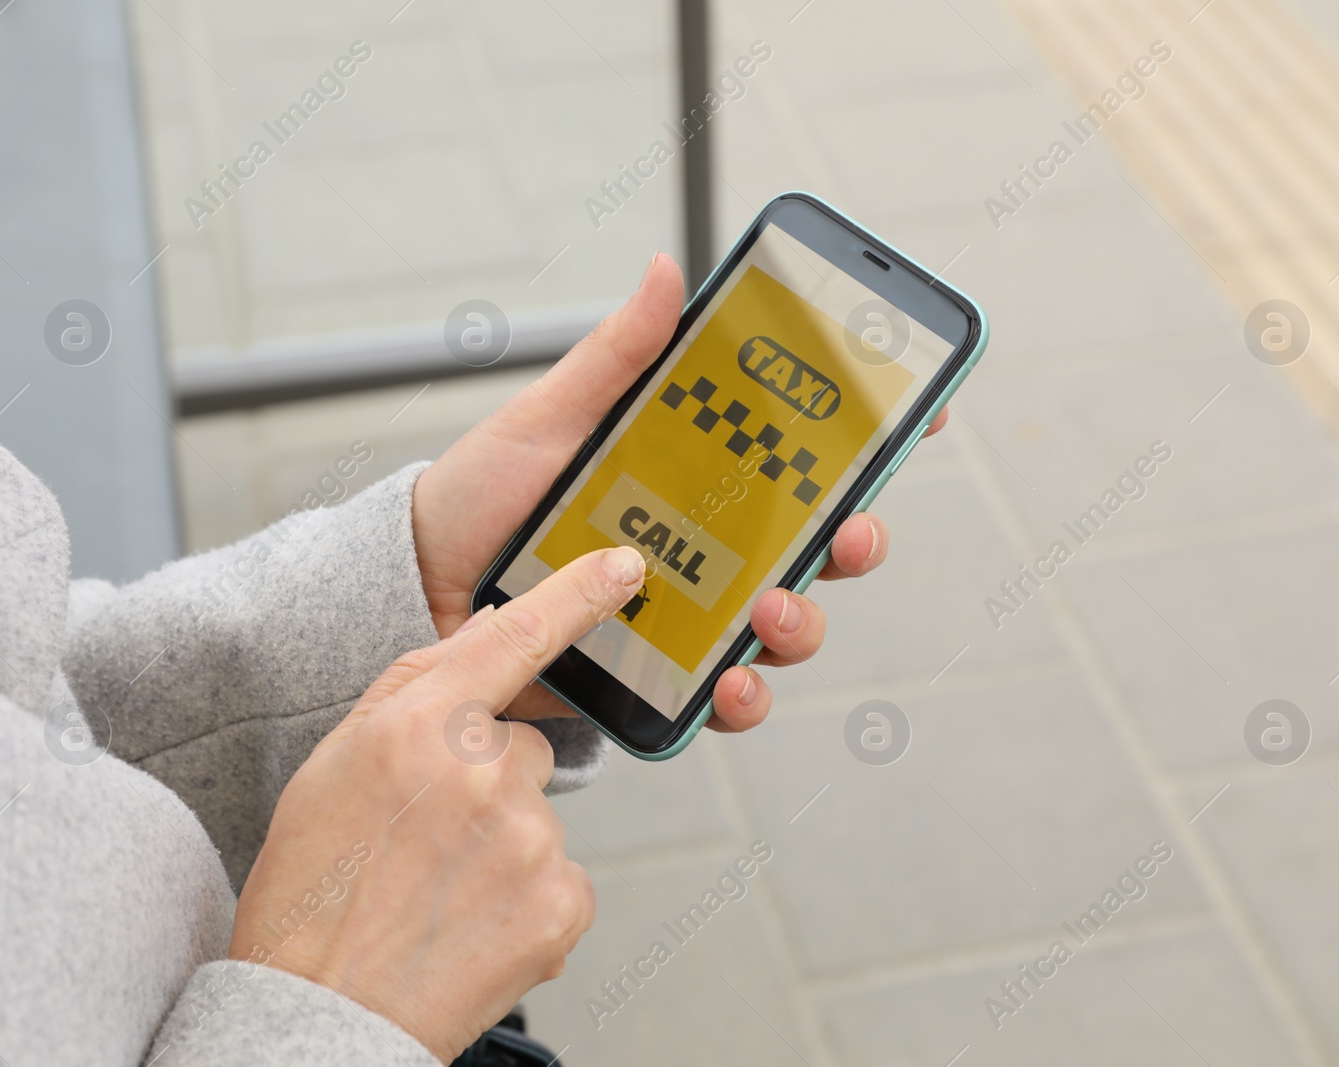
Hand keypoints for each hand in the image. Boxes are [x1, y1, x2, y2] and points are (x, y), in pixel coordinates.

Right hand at [231, 545, 647, 1063]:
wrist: (320, 1017)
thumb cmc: (312, 895)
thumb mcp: (332, 770)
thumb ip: (408, 705)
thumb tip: (473, 667)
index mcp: (416, 725)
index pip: (514, 638)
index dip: (576, 595)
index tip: (623, 567)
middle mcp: (482, 770)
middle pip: (524, 749)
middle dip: (489, 785)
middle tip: (427, 845)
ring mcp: (530, 838)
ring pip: (538, 818)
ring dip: (504, 849)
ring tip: (439, 896)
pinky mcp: (562, 902)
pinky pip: (561, 879)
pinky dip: (528, 902)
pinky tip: (472, 927)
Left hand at [412, 253, 947, 730]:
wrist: (416, 591)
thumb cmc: (485, 496)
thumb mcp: (550, 416)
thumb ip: (618, 357)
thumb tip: (668, 270)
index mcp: (700, 476)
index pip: (805, 455)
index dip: (872, 436)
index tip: (922, 412)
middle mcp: (711, 546)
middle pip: (819, 543)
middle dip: (858, 538)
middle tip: (853, 530)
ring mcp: (692, 613)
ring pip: (789, 621)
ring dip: (806, 621)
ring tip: (773, 612)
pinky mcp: (660, 676)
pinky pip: (726, 695)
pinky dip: (745, 697)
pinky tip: (733, 686)